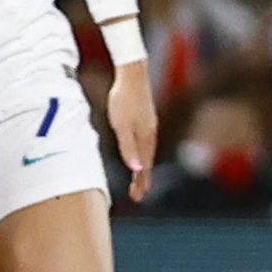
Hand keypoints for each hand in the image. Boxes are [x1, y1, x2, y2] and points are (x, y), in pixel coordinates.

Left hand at [106, 63, 157, 203]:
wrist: (132, 74)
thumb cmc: (124, 100)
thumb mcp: (121, 125)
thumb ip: (128, 147)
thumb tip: (136, 169)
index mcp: (145, 137)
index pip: (144, 166)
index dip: (140, 182)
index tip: (137, 197)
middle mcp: (150, 133)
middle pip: (147, 161)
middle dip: (143, 179)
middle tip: (138, 195)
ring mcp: (149, 125)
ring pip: (147, 152)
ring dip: (143, 167)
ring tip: (140, 178)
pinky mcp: (146, 118)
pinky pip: (146, 142)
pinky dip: (144, 154)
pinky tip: (140, 152)